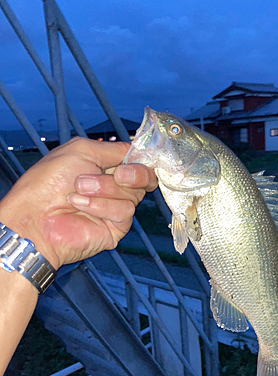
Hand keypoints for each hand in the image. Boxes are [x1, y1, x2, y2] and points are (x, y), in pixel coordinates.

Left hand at [0, 137, 156, 268]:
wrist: (35, 215)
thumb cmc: (49, 182)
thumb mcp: (82, 150)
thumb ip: (114, 149)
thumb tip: (138, 149)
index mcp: (106, 166)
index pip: (137, 160)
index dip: (142, 158)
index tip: (141, 156)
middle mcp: (113, 187)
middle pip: (145, 177)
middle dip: (133, 173)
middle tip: (119, 175)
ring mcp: (115, 207)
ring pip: (134, 195)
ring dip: (105, 189)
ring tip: (78, 191)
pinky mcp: (116, 227)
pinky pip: (125, 212)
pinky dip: (102, 206)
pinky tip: (81, 206)